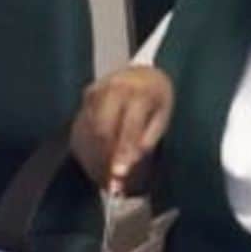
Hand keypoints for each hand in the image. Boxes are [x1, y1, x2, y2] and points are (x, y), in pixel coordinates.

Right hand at [71, 66, 173, 188]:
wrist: (144, 73)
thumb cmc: (157, 98)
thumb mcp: (163, 115)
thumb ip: (149, 137)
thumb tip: (132, 159)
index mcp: (140, 93)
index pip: (129, 127)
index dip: (123, 151)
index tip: (119, 173)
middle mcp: (116, 88)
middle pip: (104, 129)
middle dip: (106, 155)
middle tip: (111, 178)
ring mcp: (99, 89)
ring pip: (92, 128)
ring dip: (97, 151)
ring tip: (106, 171)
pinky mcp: (88, 93)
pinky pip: (87, 122)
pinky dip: (93, 141)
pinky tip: (102, 154)